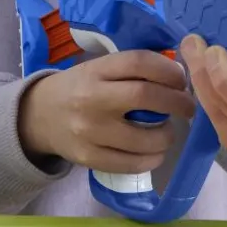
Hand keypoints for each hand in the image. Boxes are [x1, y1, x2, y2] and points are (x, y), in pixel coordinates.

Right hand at [18, 50, 194, 172]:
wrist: (38, 116)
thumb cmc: (79, 88)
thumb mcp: (98, 69)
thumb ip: (131, 71)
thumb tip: (179, 76)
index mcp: (96, 70)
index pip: (139, 62)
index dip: (169, 70)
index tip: (182, 79)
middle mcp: (91, 98)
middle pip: (145, 96)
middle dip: (177, 102)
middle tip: (188, 108)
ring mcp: (89, 131)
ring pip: (143, 138)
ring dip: (167, 136)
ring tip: (169, 132)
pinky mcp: (88, 157)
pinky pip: (130, 163)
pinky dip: (152, 159)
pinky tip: (156, 152)